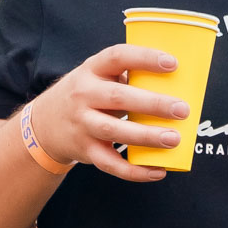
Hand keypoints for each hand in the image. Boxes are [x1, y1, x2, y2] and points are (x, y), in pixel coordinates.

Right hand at [31, 43, 190, 181]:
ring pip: (114, 131)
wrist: (45, 123)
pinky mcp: (85, 150)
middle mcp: (83, 95)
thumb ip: (128, 77)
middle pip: (118, 97)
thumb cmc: (87, 95)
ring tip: (174, 139)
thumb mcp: (98, 76)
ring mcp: (82, 123)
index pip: (117, 57)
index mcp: (92, 69)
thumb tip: (178, 85)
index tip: (172, 63)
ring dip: (146, 136)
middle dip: (153, 104)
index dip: (144, 58)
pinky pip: (110, 163)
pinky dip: (135, 171)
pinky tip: (158, 171)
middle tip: (182, 109)